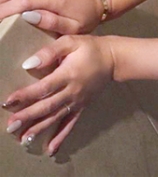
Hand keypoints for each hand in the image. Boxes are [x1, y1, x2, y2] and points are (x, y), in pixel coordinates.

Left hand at [3, 35, 114, 155]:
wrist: (113, 59)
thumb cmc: (90, 48)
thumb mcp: (70, 42)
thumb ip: (50, 52)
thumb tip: (29, 64)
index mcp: (68, 74)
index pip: (44, 87)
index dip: (26, 95)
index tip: (8, 102)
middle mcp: (72, 91)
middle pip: (47, 106)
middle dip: (28, 117)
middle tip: (10, 126)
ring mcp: (77, 101)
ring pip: (56, 117)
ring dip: (39, 128)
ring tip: (23, 139)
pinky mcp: (81, 107)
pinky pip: (70, 124)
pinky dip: (61, 137)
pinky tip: (51, 149)